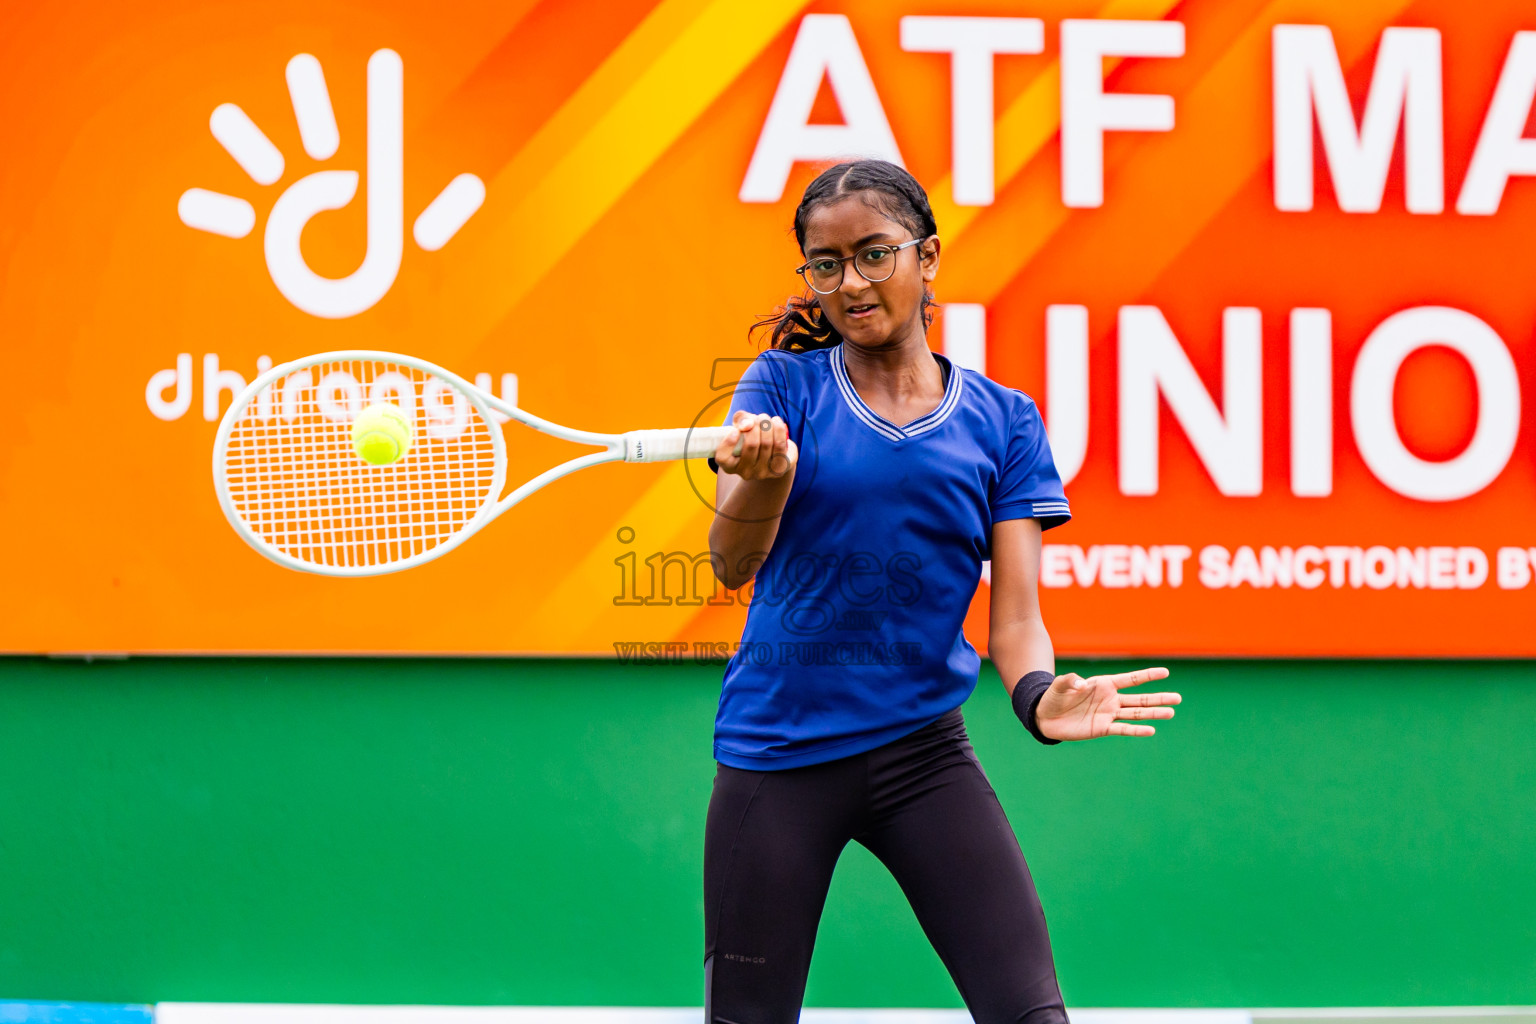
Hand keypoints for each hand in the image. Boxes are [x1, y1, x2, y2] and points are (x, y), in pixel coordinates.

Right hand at [715, 410, 796, 479]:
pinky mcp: (779, 469)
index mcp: (729, 466)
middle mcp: (745, 473)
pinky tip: (777, 423)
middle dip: (757, 424)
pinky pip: (780, 446)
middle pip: (751, 444)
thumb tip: (749, 423)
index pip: (722, 458)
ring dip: (768, 425)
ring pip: (767, 444)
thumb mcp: (741, 427)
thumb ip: (741, 420)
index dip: (728, 442)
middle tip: (759, 417)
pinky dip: (779, 430)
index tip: (735, 430)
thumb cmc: (750, 437)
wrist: (771, 454)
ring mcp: (763, 473)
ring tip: (767, 418)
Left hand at [1035, 667, 1179, 740]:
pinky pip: (1123, 729)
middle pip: (1140, 698)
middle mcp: (1110, 699)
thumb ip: (1070, 681)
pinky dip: (1136, 730)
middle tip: (1178, 698)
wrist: (1046, 717)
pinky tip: (1151, 730)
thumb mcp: (1059, 685)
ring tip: (1171, 712)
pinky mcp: (1103, 728)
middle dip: (1159, 697)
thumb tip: (1081, 683)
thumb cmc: (1054, 697)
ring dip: (1153, 713)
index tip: (1166, 672)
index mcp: (1104, 684)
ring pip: (1136, 713)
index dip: (1147, 675)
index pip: (1130, 679)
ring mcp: (1108, 714)